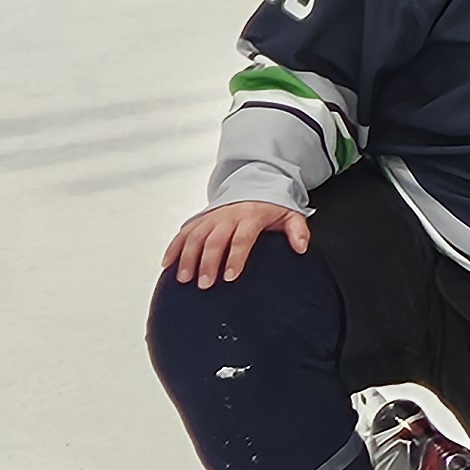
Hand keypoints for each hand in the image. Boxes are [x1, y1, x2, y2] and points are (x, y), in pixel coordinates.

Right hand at [166, 200, 309, 287]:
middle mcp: (228, 216)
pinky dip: (174, 247)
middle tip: (204, 284)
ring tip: (184, 279)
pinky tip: (167, 264)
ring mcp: (211, 217)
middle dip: (207, 263)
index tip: (230, 277)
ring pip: (195, 237)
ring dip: (187, 258)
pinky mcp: (200, 219)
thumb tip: (302, 247)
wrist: (255, 185)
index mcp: (250, 216)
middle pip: (214, 241)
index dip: (235, 258)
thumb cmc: (271, 207)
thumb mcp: (291, 215)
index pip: (241, 239)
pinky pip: (183, 233)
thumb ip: (298, 231)